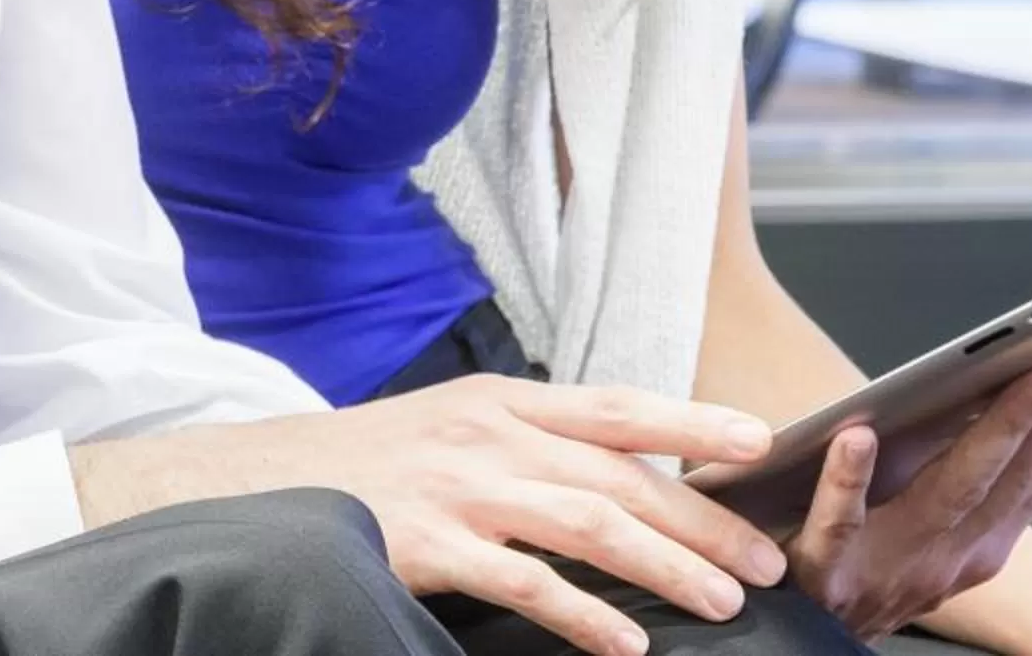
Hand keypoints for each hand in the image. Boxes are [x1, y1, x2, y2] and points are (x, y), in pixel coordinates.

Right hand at [69, 375, 791, 655]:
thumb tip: (620, 474)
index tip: (764, 441)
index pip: (620, 406)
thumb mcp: (455, 428)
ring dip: (665, 562)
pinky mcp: (432, 544)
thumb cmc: (371, 464)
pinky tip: (623, 644)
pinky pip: (524, 583)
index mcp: (504, 400)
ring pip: (590, 521)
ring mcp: (463, 488)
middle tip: (765, 558)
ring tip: (721, 599)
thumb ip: (531, 443)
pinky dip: (580, 614)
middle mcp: (492, 435)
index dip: (696, 418)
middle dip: (704, 515)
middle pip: (622, 473)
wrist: (266, 486)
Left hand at [783, 343, 1031, 640]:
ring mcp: (899, 560)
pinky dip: (849, 480)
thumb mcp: (949, 508)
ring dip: (1004, 427)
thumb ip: (989, 452)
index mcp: (995, 528)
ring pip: (959, 486)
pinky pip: (838, 521)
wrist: (801, 632)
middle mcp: (963, 547)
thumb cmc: (869, 552)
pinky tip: (857, 436)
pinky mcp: (827, 567)